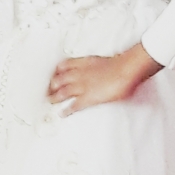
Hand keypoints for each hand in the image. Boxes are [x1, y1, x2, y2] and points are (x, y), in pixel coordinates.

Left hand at [47, 43, 161, 114]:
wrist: (126, 69)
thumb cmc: (121, 65)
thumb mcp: (107, 61)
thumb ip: (101, 66)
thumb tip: (105, 70)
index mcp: (85, 62)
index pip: (64, 65)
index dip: (57, 70)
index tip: (54, 74)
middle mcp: (80, 73)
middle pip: (59, 79)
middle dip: (52, 85)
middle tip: (48, 90)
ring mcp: (82, 86)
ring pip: (62, 92)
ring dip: (55, 97)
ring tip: (50, 101)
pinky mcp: (88, 98)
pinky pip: (73, 105)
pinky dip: (66, 110)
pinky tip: (62, 114)